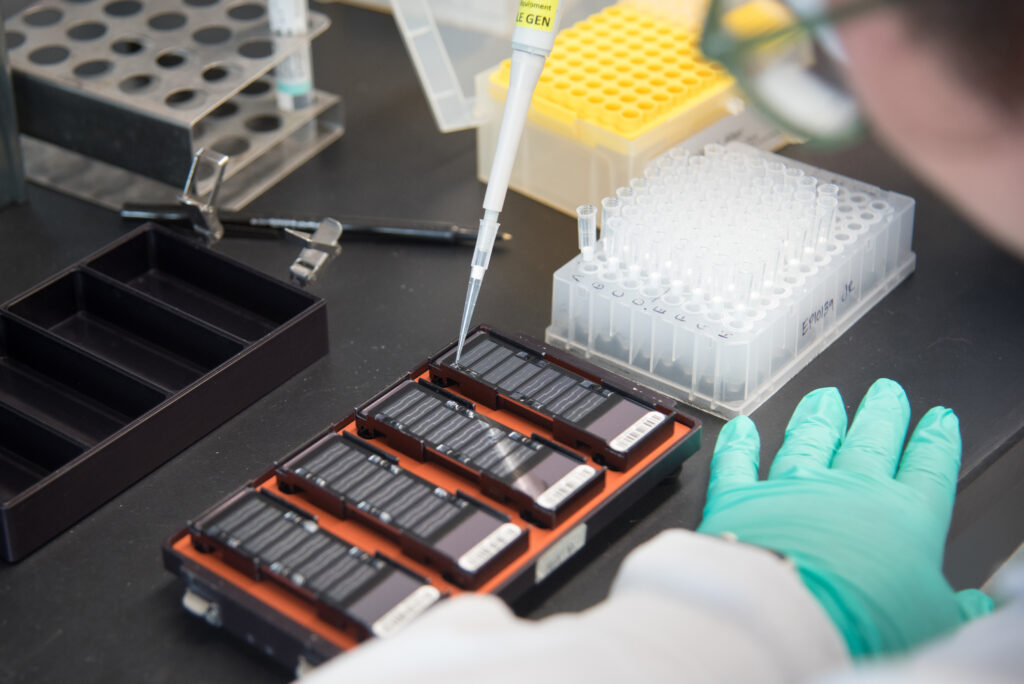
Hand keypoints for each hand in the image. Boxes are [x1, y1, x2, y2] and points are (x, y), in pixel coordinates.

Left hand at [698, 379, 991, 656]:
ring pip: (809, 440)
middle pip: (871, 441)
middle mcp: (847, 490)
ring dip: (819, 417)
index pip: (927, 468)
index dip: (935, 442)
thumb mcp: (930, 622)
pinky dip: (739, 444)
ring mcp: (791, 488)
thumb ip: (952, 609)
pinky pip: (738, 462)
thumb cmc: (863, 620)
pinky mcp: (739, 498)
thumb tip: (973, 608)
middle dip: (881, 414)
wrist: (788, 616)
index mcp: (904, 516)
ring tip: (825, 399)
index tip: (939, 421)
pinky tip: (741, 427)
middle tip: (886, 392)